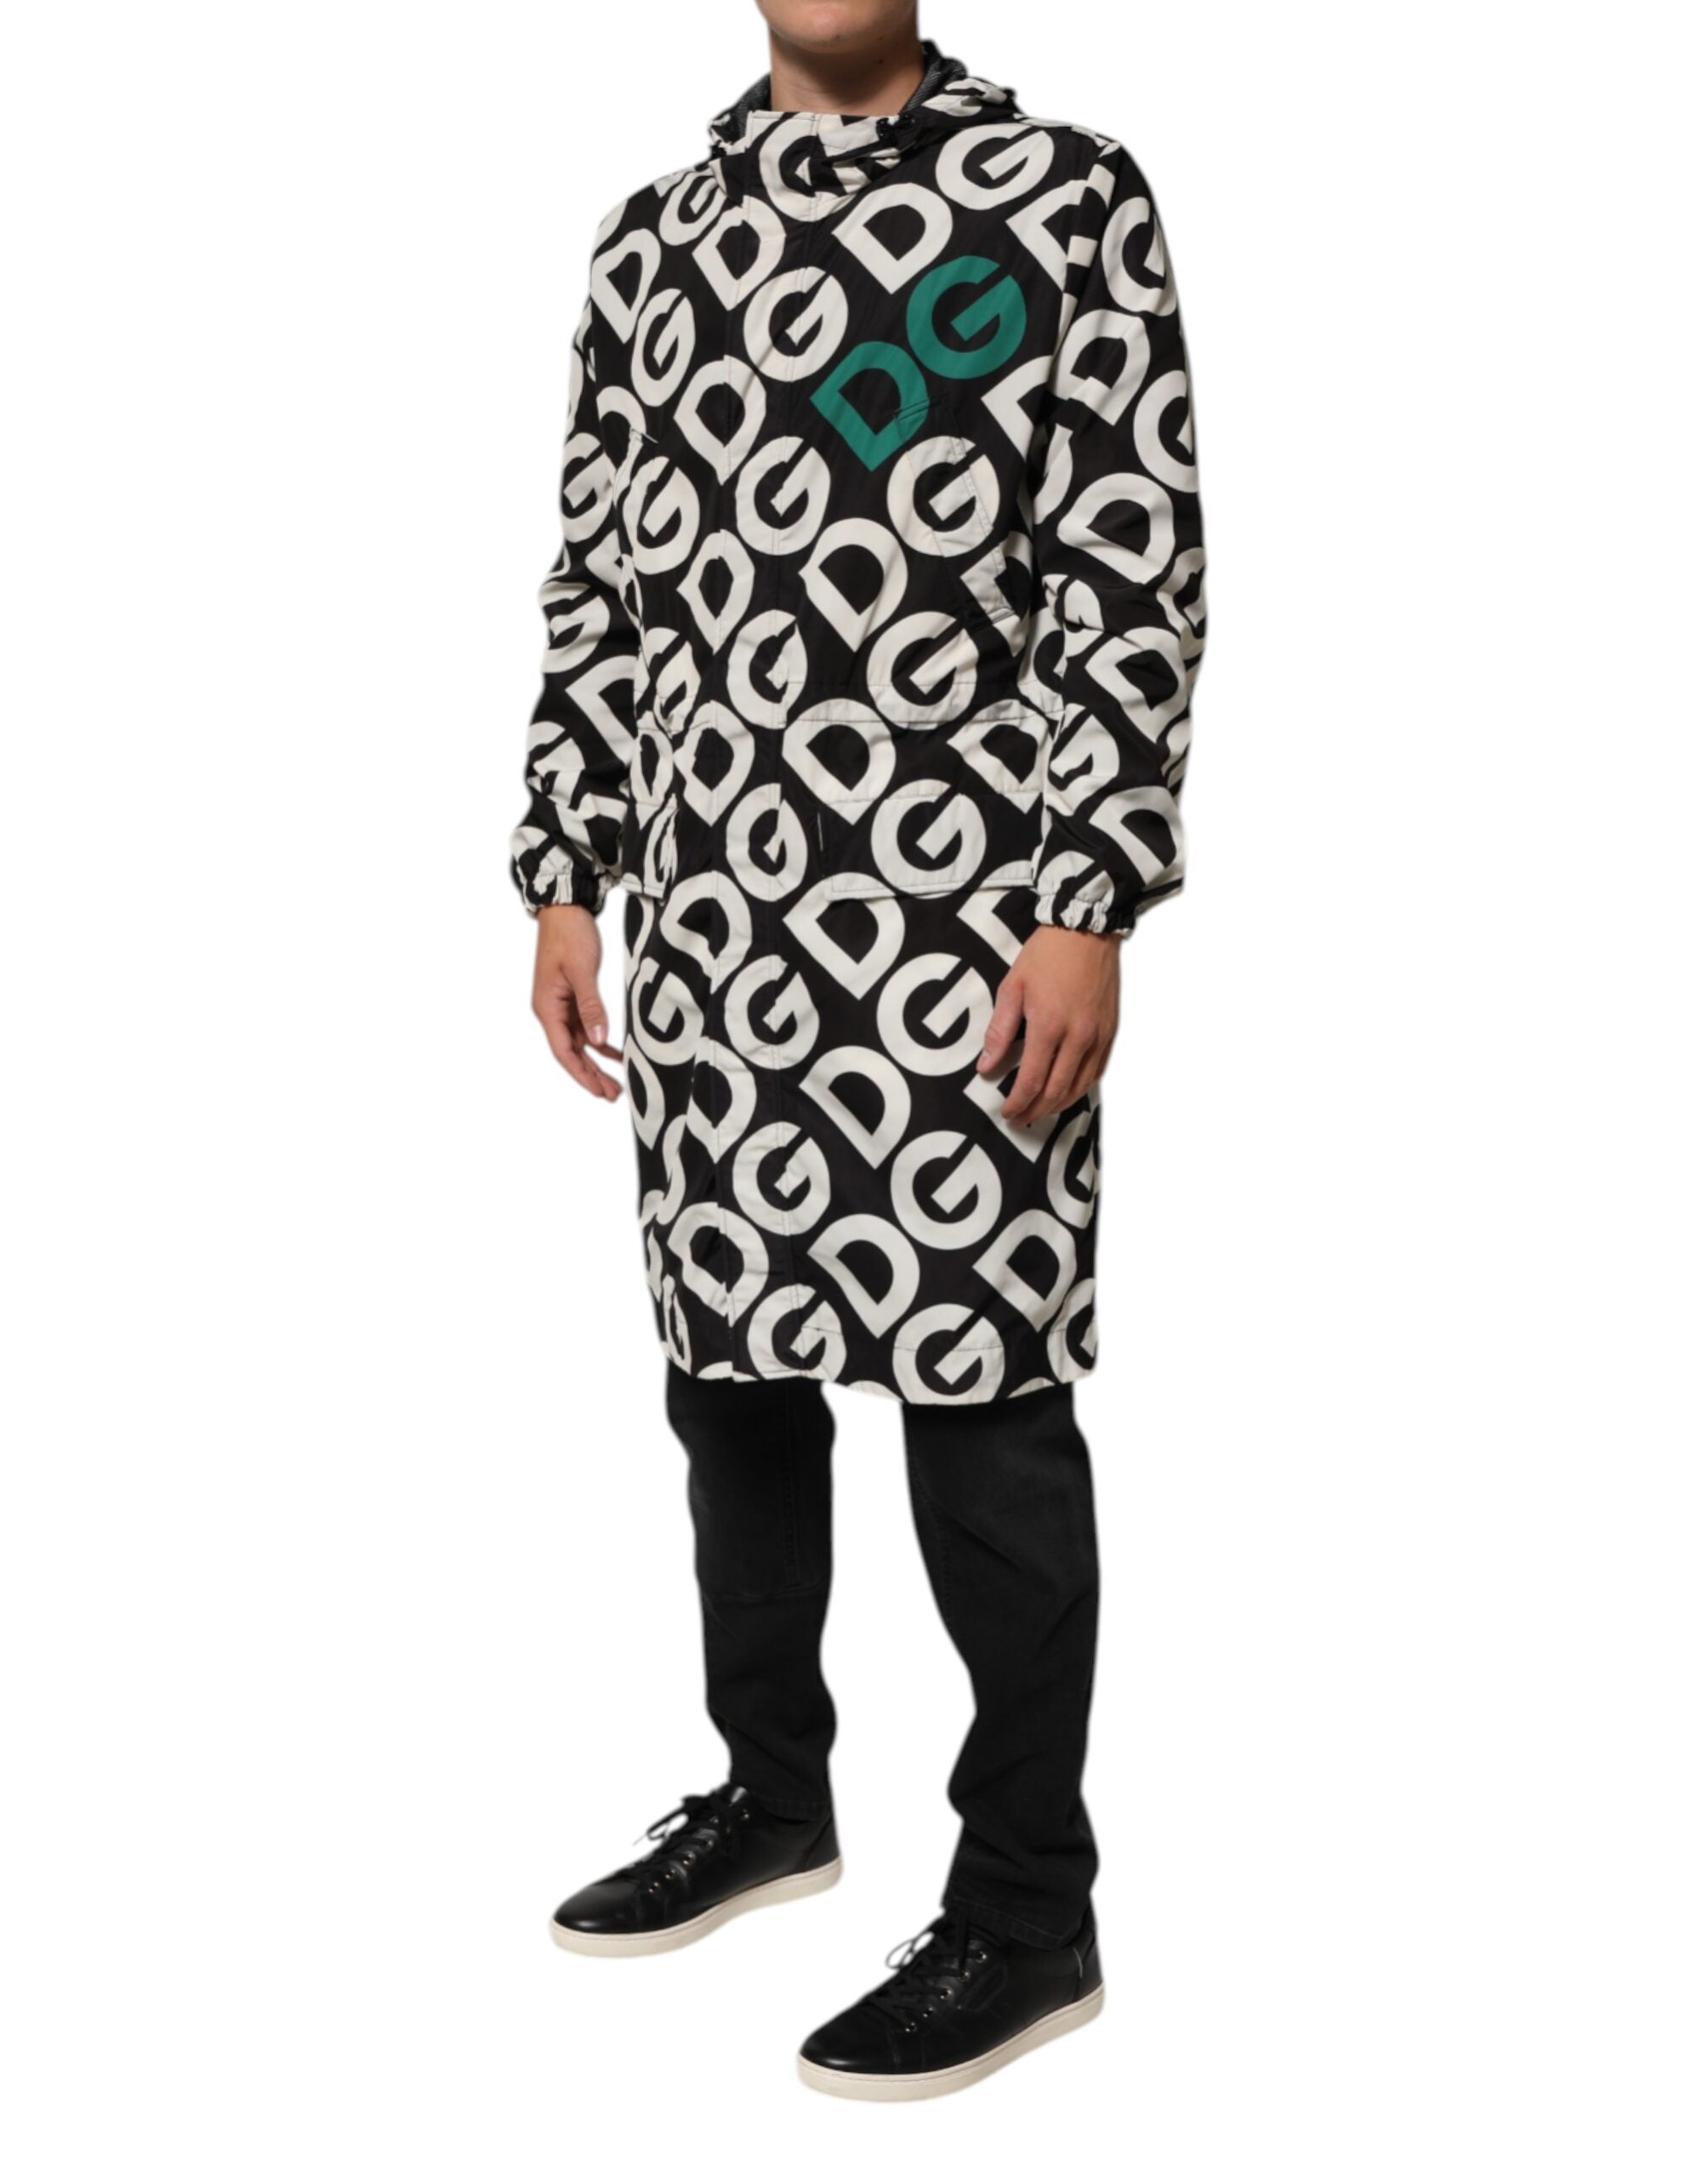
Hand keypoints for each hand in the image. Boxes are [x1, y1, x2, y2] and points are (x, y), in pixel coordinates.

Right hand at [532, 904, 622, 1100]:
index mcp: (547, 1007)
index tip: (599, 1092)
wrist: (564, 908)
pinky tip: (614, 1052)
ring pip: (579, 1043)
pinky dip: (599, 1041)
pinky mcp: (572, 996)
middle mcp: (551, 1010)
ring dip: (596, 1062)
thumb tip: (598, 1039)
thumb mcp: (582, 970)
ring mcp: (561, 1005)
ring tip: (615, 1083)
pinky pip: (585, 1027)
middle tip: (613, 1095)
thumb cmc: (569, 935)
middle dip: (591, 1075)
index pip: (563, 1051)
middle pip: (571, 1053)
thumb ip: (591, 1006)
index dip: (582, 1074)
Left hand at [976, 925, 1120, 1125]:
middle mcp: (1078, 1037)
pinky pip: (1097, 1071)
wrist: (1085, 930)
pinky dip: (1080, 1088)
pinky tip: (1066, 1091)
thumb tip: (986, 1066)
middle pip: (1057, 1091)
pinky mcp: (1110, 1031)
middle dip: (1036, 1110)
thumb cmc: (1046, 955)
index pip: (1032, 1081)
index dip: (1018, 1103)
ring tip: (1040, 1110)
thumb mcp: (1011, 988)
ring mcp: (1098, 1036)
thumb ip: (999, 1032)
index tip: (1007, 1112)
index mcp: (1049, 1027)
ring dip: (1058, 1105)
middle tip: (1020, 1118)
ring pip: (1080, 1086)